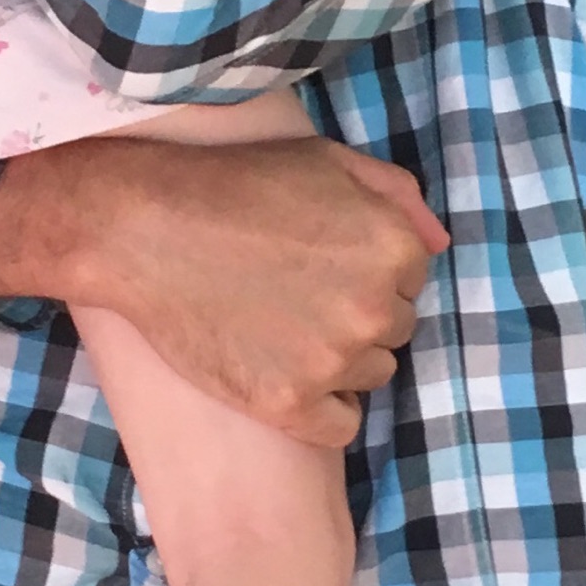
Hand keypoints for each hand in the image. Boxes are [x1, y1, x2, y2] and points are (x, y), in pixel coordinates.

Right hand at [0, 132, 449, 447]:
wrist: (145, 230)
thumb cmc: (235, 185)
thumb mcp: (327, 160)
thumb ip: (396, 196)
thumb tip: (440, 244)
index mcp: (393, 248)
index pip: (410, 279)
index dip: (365, 270)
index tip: (319, 262)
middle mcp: (373, 309)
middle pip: (393, 330)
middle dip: (355, 314)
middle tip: (295, 294)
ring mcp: (333, 362)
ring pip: (370, 376)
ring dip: (338, 361)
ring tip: (280, 327)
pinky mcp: (290, 405)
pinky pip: (342, 425)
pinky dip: (319, 409)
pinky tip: (282, 375)